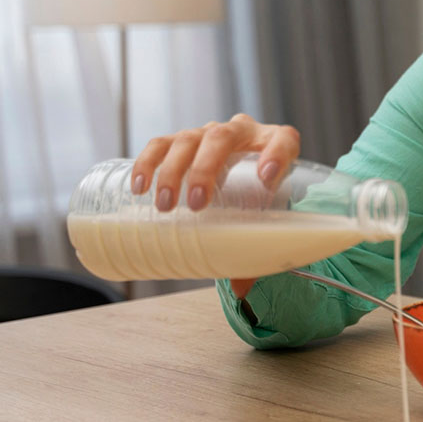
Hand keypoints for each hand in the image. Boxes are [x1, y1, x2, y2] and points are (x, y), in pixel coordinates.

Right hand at [130, 113, 300, 298]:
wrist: (244, 172)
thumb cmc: (260, 194)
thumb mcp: (266, 216)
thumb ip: (257, 249)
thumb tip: (241, 290)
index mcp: (277, 142)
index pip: (284, 141)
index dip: (277, 156)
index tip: (266, 180)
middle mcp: (243, 131)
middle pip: (223, 138)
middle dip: (206, 169)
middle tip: (196, 204)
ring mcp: (209, 132)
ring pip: (188, 139)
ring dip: (173, 170)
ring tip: (164, 205)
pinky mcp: (182, 139)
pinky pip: (161, 143)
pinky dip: (147, 162)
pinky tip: (138, 186)